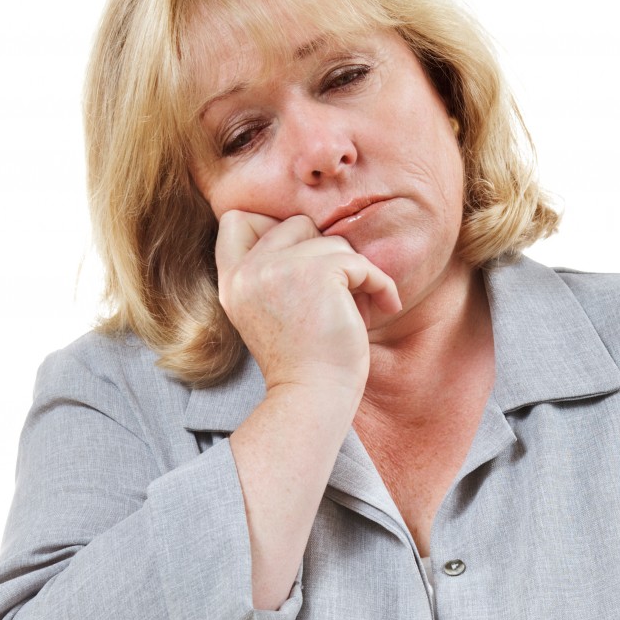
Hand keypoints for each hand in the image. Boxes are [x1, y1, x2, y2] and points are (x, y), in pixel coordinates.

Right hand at [214, 210, 402, 397]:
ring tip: (357, 310)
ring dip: (354, 274)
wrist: (313, 399)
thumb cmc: (304, 364)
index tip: (301, 262)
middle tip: (340, 295)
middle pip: (296, 224)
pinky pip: (361, 262)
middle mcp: (248, 271)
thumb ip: (274, 273)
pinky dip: (380, 284)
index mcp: (232, 282)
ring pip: (332, 242)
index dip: (270, 226)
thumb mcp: (271, 312)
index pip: (236, 220)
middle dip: (325, 255)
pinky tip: (386, 307)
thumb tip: (314, 231)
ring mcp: (279, 268)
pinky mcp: (317, 273)